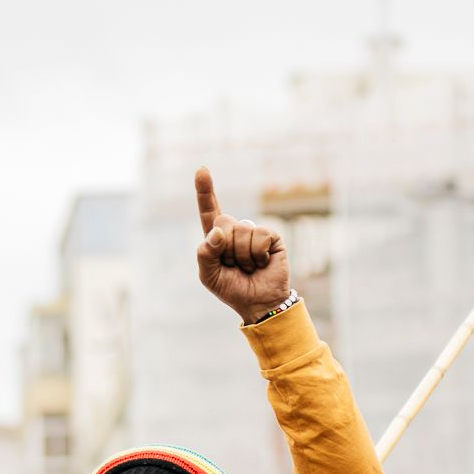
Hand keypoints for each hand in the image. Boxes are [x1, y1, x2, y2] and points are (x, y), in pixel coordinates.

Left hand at [193, 167, 291, 322]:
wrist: (258, 303)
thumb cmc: (232, 289)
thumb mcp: (208, 275)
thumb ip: (205, 254)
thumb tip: (218, 231)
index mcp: (217, 237)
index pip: (209, 211)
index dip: (205, 191)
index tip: (201, 169)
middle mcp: (235, 230)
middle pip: (223, 221)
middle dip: (226, 248)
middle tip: (234, 265)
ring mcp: (254, 232)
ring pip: (241, 231)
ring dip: (243, 256)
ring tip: (249, 267)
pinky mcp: (272, 236)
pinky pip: (260, 237)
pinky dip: (258, 255)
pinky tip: (262, 263)